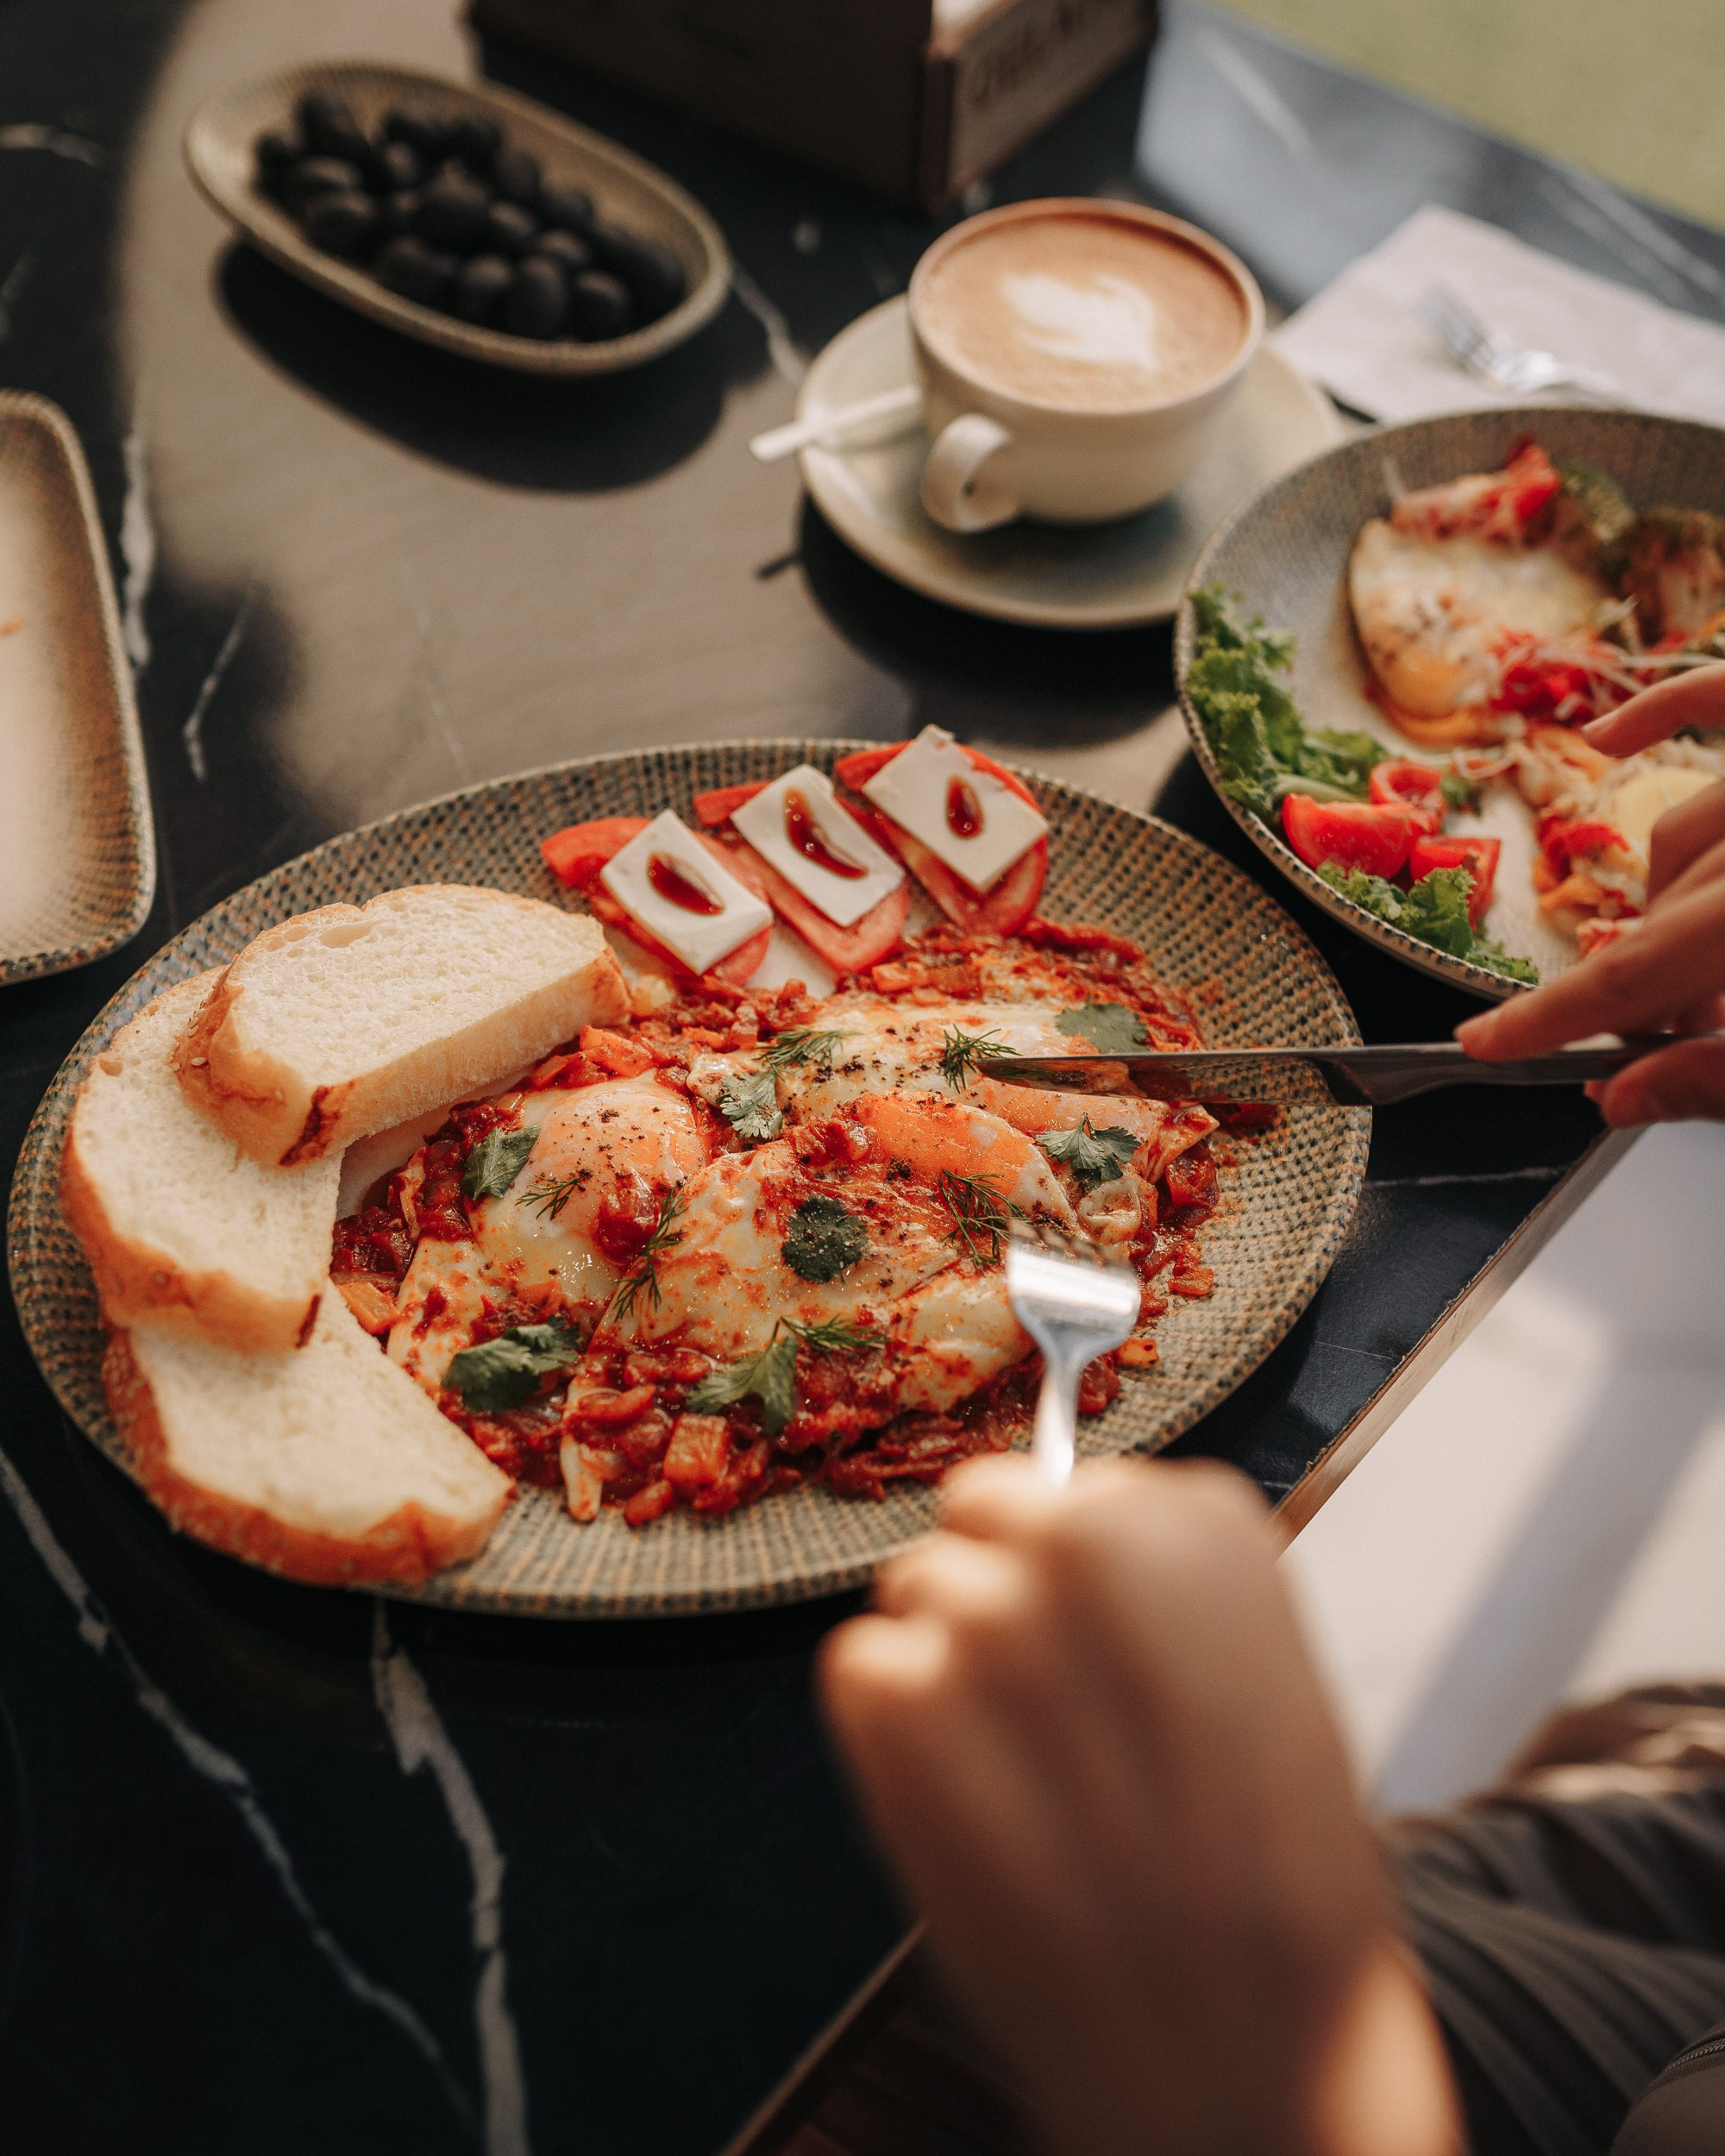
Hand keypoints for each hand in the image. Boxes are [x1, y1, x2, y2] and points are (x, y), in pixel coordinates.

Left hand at [820, 1456, 1460, 2155]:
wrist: (1243, 2061)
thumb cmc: (1274, 1890)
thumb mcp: (1270, 1692)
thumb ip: (1168, 1594)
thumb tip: (1067, 1539)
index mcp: (1200, 1523)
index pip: (1080, 1486)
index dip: (1085, 1578)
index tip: (1112, 1650)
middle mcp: (1085, 1538)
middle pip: (982, 1509)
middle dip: (1002, 1591)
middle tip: (1050, 1715)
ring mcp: (984, 1614)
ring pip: (918, 1587)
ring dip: (948, 1668)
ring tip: (1026, 1784)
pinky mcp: (899, 1699)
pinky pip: (862, 1665)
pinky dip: (893, 1733)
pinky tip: (971, 1808)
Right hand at [1457, 665, 1724, 1124]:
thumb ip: (1724, 1077)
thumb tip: (1622, 1099)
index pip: (1632, 972)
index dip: (1552, 1021)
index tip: (1484, 1046)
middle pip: (1659, 911)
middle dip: (1654, 986)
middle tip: (1674, 1041)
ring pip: (1681, 833)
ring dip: (1678, 901)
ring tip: (1709, 966)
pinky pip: (1715, 696)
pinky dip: (1664, 712)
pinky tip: (1613, 741)